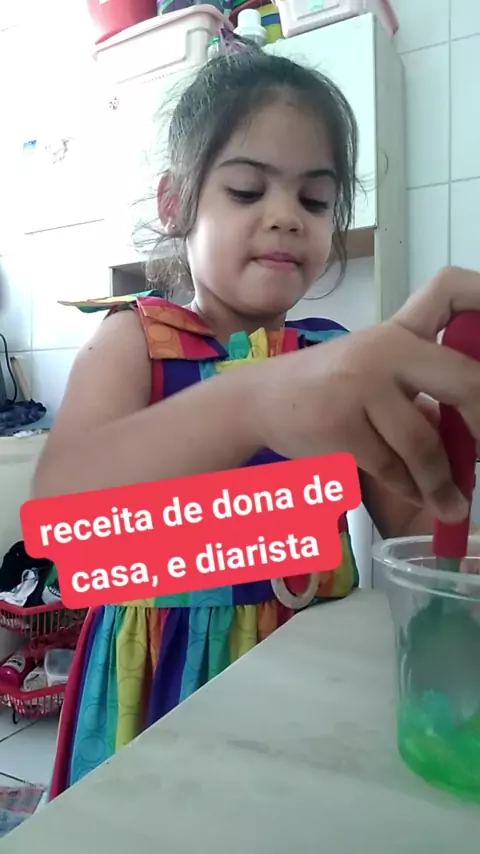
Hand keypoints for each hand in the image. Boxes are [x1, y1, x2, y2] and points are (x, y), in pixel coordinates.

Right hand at [253, 267, 479, 522]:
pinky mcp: (339, 424)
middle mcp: (385, 348)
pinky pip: (391, 467)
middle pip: (465, 381)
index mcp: (399, 330)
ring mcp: (360, 384)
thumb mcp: (375, 370)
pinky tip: (415, 495)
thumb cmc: (329, 386)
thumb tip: (473, 436)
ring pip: (424, 443)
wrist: (259, 399)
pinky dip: (409, 489)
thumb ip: (420, 388)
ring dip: (443, 483)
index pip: (451, 289)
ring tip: (452, 505)